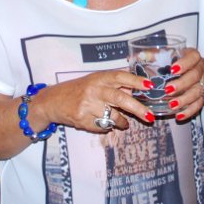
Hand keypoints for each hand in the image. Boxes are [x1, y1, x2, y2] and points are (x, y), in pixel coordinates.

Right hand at [33, 69, 155, 132]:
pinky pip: (103, 126)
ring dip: (123, 122)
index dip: (136, 80)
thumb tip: (138, 88)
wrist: (53, 101)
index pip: (120, 76)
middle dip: (137, 108)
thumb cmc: (78, 89)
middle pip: (120, 98)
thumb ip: (114, 84)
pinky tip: (103, 122)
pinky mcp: (83, 120)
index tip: (150, 86)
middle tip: (150, 116)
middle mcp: (94, 90)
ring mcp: (87, 106)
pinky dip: (107, 126)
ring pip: (113, 116)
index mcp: (99, 77)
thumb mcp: (95, 81)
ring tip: (125, 123)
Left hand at [164, 48, 203, 121]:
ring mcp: (203, 84)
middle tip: (167, 90)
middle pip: (194, 76)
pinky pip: (198, 105)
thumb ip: (158, 55)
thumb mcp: (173, 55)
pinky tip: (178, 115)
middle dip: (181, 84)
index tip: (173, 69)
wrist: (201, 72)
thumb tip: (141, 55)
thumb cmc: (182, 62)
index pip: (192, 57)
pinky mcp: (203, 97)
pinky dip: (189, 111)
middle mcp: (200, 70)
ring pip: (197, 92)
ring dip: (184, 100)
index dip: (184, 63)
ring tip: (172, 105)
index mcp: (193, 57)